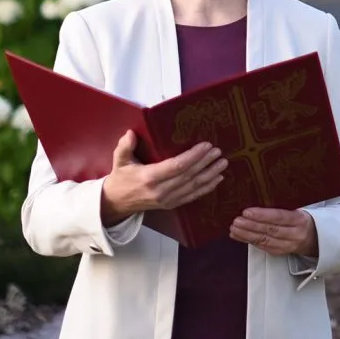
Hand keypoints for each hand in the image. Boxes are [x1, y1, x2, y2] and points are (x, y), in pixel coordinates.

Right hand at [100, 130, 227, 225]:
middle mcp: (161, 190)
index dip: (194, 156)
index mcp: (149, 177)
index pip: (177, 166)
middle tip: (218, 151)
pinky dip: (207, 188)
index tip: (206, 145)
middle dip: (206, 163)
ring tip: (222, 163)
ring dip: (210, 175)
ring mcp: (168, 200)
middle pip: (189, 176)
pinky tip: (217, 179)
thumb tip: (130, 133)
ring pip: (194, 187)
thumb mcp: (119, 160)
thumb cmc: (120, 178)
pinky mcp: (172, 204)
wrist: (117, 202)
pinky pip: (193, 196)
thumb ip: (125, 146)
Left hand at [230, 207, 317, 256]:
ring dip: (246, 235)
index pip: (279, 217)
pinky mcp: (280, 252)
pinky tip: (238, 235)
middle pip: (270, 230)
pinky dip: (248, 241)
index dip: (262, 215)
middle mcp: (294, 234)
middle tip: (236, 221)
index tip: (246, 212)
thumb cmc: (302, 218)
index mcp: (299, 220)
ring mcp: (288, 245)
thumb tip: (258, 194)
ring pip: (265, 241)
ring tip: (233, 228)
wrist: (316, 238)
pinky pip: (263, 247)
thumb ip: (282, 204)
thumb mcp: (298, 208)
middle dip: (250, 226)